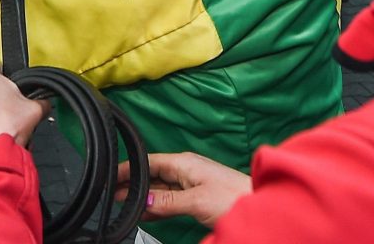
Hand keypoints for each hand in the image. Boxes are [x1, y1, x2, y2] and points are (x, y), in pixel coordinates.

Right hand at [116, 152, 251, 228]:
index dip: (129, 168)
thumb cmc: (234, 198)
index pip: (148, 161)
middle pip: (152, 175)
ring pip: (160, 188)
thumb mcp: (197, 200)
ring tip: (123, 204)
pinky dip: (157, 204)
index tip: (110, 175)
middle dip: (132, 184)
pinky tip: (146, 211)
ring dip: (143, 195)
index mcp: (184, 163)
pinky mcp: (198, 198)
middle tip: (111, 195)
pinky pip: (170, 199)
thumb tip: (144, 199)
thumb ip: (168, 200)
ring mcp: (192, 184)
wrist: (263, 207)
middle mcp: (186, 170)